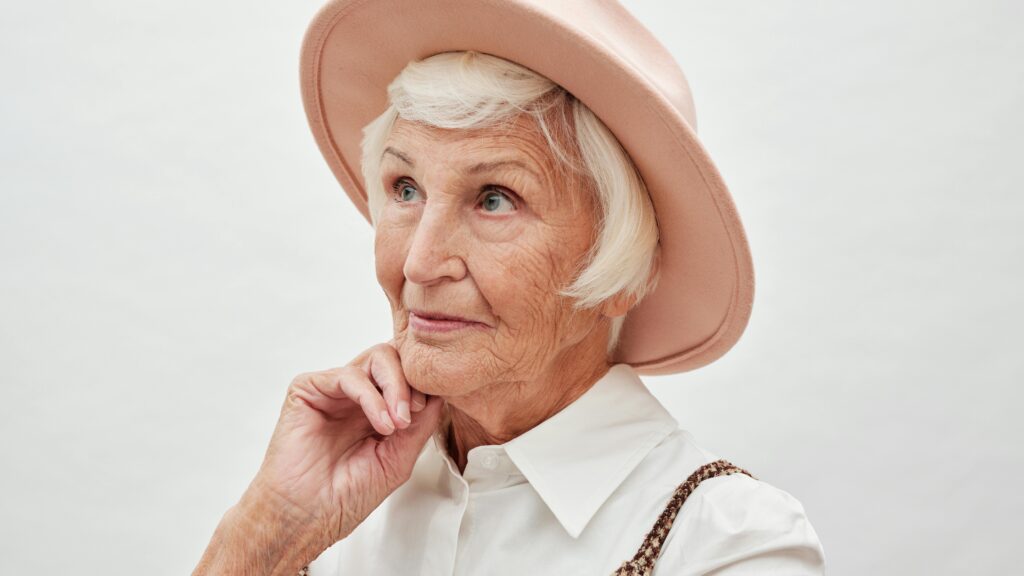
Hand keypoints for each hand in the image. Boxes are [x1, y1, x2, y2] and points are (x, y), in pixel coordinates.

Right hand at [245, 342, 443, 549]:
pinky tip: (382, 424)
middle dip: (413, 380)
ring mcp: (334, 389)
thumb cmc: (346, 496)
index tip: (432, 409)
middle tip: (416, 412)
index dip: (426, 384)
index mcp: (378, 408)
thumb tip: (441, 392)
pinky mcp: (308, 389)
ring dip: (396, 387)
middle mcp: (357, 394)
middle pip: (396, 357)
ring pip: (377, 358)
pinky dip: (372, 397)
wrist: (307, 516)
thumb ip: (420, 424)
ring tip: (398, 422)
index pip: (409, 373)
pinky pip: (349, 375)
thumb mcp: (399, 458)